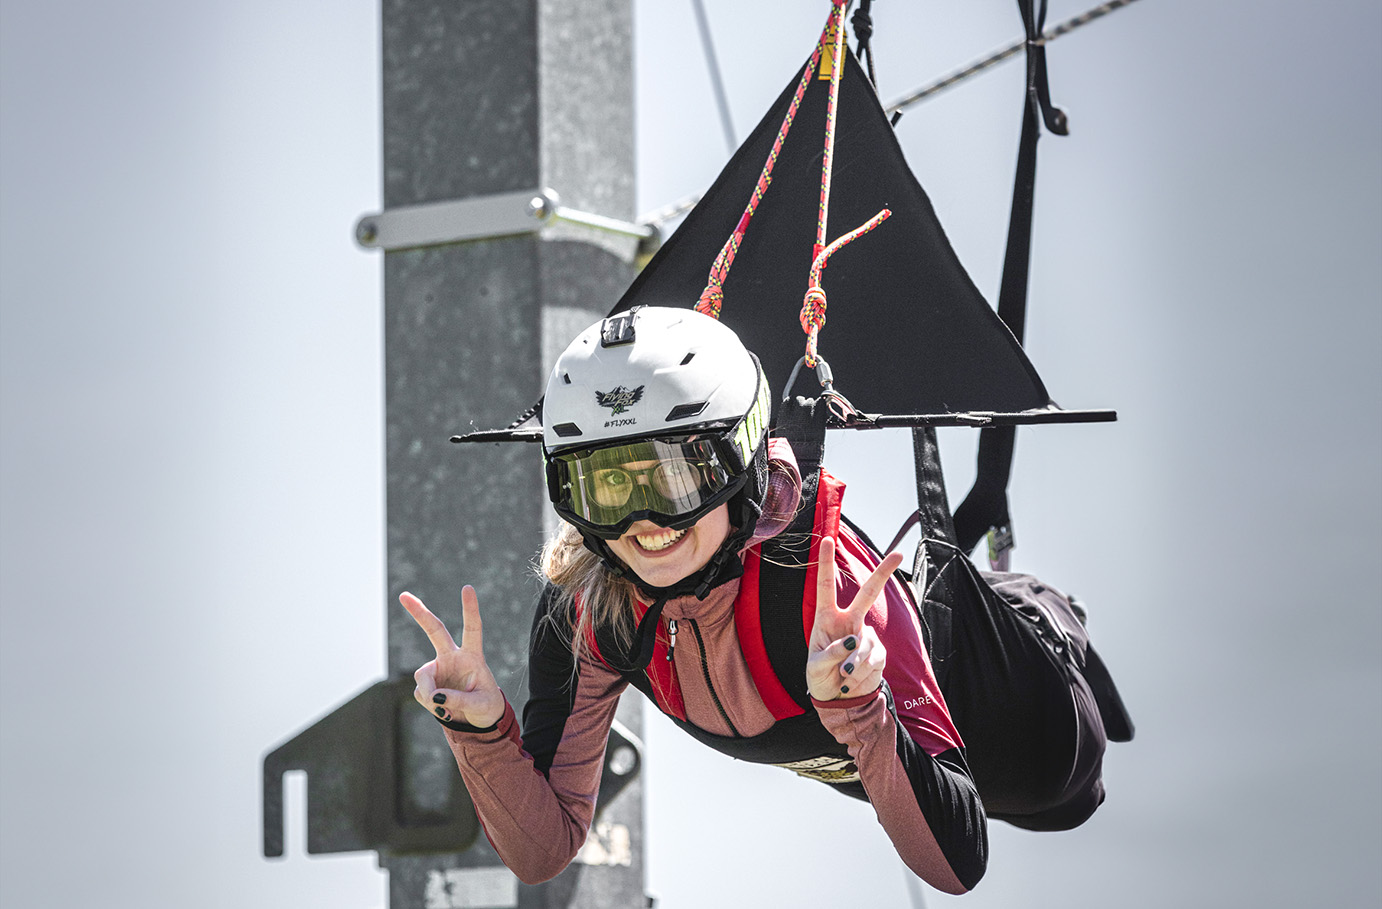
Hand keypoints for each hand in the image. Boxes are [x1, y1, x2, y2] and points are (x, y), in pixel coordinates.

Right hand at [400, 587, 504, 728]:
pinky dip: (431, 706)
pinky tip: (443, 712)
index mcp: (472, 656)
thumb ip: (459, 700)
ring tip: (446, 711)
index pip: (472, 629)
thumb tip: (435, 698)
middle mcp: (452, 657)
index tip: (467, 587)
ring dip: (430, 697)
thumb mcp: (480, 705)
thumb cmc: (486, 706)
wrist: (478, 720)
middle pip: (435, 631)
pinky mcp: (428, 684)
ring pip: (423, 678)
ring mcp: (438, 669)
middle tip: (403, 595)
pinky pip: (422, 695)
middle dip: (419, 613)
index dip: (469, 609)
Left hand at [805, 536, 901, 700]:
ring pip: (866, 642)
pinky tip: (852, 683)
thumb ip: (831, 653)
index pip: (826, 586)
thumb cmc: (820, 676)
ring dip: (854, 664)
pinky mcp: (879, 653)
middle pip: (868, 594)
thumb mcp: (816, 667)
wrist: (838, 698)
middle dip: (883, 573)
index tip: (826, 539)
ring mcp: (866, 636)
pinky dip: (861, 675)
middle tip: (899, 554)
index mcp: (827, 618)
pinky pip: (874, 660)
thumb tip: (853, 642)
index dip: (825, 563)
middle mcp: (849, 622)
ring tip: (843, 677)